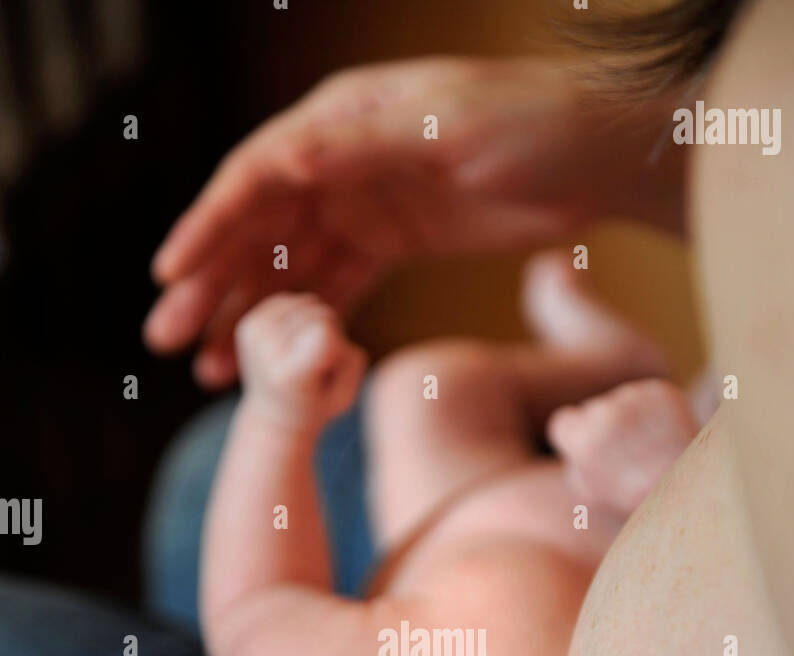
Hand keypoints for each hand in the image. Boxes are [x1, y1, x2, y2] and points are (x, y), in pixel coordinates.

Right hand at [143, 56, 683, 387]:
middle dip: (209, 284)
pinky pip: (333, 289)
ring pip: (288, 268)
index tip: (170, 274)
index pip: (256, 175)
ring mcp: (362, 203)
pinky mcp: (390, 242)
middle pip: (257, 228)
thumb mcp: (453, 126)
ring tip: (208, 372)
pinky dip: (303, 326)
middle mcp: (338, 160)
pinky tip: (274, 364)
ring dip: (247, 317)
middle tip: (166, 339)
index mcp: (341, 118)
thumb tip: (286, 160)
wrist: (600, 157)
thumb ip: (367, 144)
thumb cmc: (536, 125)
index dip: (208, 225)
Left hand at [235, 293, 366, 423]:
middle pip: (320, 313)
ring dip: (315, 323)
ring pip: (308, 302)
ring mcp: (254, 335)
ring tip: (305, 354)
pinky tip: (293, 342)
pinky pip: (291, 300)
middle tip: (318, 364)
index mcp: (289, 375)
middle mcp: (265, 351)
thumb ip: (351, 362)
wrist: (272, 416)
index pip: (325, 331)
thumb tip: (324, 325)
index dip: (338, 345)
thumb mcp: (344, 397)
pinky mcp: (249, 324)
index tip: (328, 370)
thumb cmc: (315, 407)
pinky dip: (299, 317)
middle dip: (330, 333)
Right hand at [549, 378, 697, 516]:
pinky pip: (647, 397)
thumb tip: (573, 449)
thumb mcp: (592, 495)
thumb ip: (575, 465)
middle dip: (604, 428)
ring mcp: (635, 397)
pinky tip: (663, 436)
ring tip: (650, 449)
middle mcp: (606, 410)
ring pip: (622, 401)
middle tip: (626, 455)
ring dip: (630, 418)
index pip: (563, 422)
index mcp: (583, 438)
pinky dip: (653, 412)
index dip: (574, 437)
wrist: (692, 488)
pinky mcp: (661, 391)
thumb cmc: (638, 500)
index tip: (589, 450)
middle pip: (593, 410)